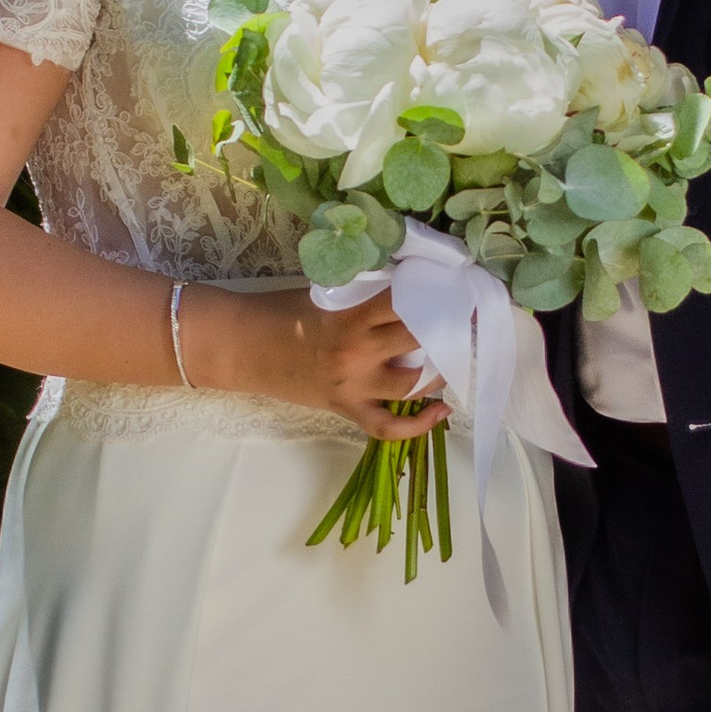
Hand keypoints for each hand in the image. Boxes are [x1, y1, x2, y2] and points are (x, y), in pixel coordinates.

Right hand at [192, 285, 445, 440]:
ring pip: (414, 386)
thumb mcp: (327, 293)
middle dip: (451, 328)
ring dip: (441, 372)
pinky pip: (387, 427)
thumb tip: (412, 284)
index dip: (440, 294)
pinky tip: (442, 410)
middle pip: (421, 342)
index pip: (410, 303)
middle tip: (468, 317)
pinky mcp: (345, 408)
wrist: (241, 345)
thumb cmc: (281, 311)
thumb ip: (367, 293)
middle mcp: (358, 353)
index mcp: (352, 317)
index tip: (459, 286)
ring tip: (455, 356)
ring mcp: (353, 386)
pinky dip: (418, 425)